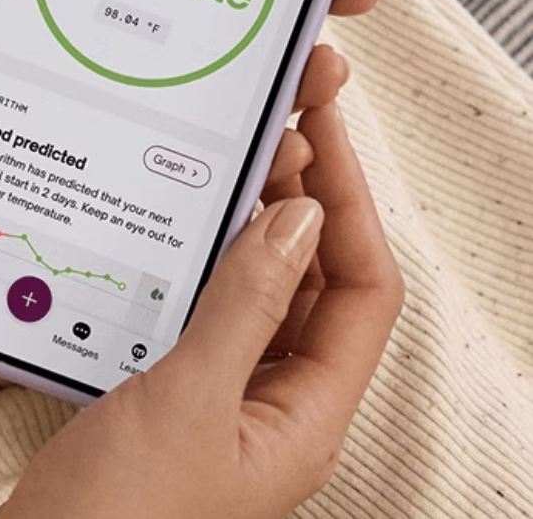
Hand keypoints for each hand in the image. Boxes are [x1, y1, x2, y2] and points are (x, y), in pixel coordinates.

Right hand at [0, 104, 403, 518]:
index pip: (364, 290)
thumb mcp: (187, 400)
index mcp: (304, 416)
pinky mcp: (185, 384)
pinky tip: (191, 225)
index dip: (350, 206)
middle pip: (321, 282)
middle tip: (280, 133)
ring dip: (260, 226)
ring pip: (269, 288)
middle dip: (308, 204)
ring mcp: (231, 391)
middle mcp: (278, 401)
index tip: (324, 136)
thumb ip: (246, 305)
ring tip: (243, 163)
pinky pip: (220, 304)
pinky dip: (214, 257)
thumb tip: (299, 218)